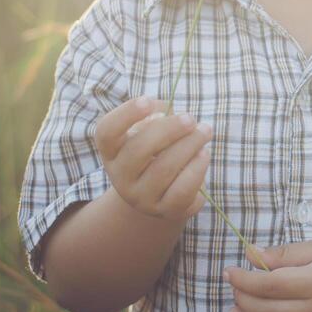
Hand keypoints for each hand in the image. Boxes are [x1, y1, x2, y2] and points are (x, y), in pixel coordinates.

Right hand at [94, 96, 212, 222]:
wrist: (162, 193)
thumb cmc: (158, 151)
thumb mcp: (153, 131)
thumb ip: (158, 115)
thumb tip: (168, 111)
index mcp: (113, 151)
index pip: (107, 132)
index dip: (125, 114)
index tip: (147, 101)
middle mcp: (120, 176)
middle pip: (138, 149)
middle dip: (169, 129)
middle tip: (191, 118)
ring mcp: (141, 196)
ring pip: (163, 168)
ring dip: (189, 144)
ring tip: (204, 131)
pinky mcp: (165, 210)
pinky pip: (182, 189)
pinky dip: (197, 168)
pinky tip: (203, 154)